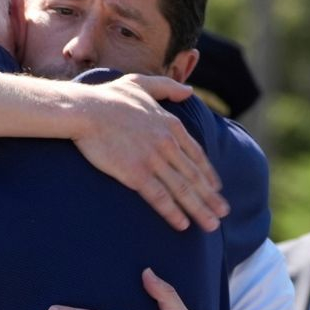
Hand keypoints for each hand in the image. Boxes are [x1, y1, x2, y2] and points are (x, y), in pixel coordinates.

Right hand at [70, 75, 228, 232]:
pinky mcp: (136, 174)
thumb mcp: (142, 84)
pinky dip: (173, 212)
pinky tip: (182, 225)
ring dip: (199, 209)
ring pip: (182, 189)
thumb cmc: (109, 97)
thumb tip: (188, 91)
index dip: (208, 174)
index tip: (216, 188)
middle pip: (194, 176)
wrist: (86, 110)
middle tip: (223, 213)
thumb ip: (167, 87)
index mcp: (171, 125)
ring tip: (211, 225)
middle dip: (210, 197)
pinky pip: (159, 197)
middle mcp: (167, 144)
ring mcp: (153, 160)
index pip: (196, 154)